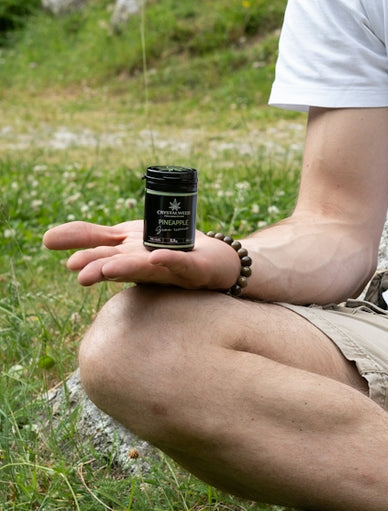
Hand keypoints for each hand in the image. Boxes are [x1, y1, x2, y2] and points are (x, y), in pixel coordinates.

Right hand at [43, 220, 241, 290]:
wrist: (216, 261)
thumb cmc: (167, 250)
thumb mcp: (124, 238)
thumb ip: (91, 237)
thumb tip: (47, 239)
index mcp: (126, 254)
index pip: (99, 249)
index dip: (81, 249)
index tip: (54, 248)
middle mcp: (144, 265)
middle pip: (119, 264)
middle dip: (100, 267)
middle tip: (80, 272)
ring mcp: (169, 269)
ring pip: (145, 269)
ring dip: (127, 268)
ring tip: (109, 268)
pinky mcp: (194, 271)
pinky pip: (182, 264)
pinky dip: (169, 261)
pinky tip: (156, 258)